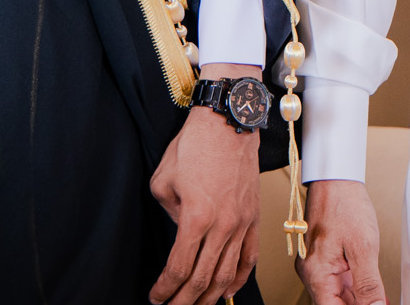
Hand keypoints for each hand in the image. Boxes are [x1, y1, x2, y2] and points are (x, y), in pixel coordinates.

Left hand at [148, 63, 261, 304]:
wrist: (228, 122)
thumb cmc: (195, 144)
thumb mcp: (163, 180)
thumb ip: (169, 213)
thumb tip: (179, 229)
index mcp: (196, 218)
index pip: (178, 267)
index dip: (165, 289)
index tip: (156, 296)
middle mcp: (222, 226)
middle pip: (202, 279)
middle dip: (184, 301)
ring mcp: (242, 223)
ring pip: (226, 274)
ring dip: (210, 296)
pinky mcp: (253, 217)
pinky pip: (249, 257)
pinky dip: (238, 278)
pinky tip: (228, 289)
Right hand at [298, 179, 386, 304]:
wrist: (336, 177)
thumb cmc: (344, 203)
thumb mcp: (363, 246)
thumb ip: (369, 283)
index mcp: (315, 272)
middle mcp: (312, 272)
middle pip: (335, 304)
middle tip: (380, 303)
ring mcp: (318, 265)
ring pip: (339, 296)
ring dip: (360, 300)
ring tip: (380, 299)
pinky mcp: (325, 259)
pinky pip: (340, 283)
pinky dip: (357, 290)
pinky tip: (373, 293)